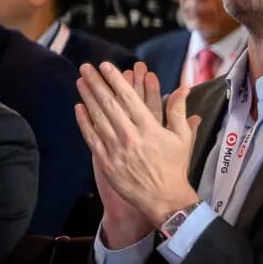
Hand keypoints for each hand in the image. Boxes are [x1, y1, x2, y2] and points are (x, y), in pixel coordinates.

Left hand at [74, 60, 201, 233]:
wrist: (163, 198)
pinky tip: (79, 108)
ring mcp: (115, 148)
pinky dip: (84, 122)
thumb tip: (183, 88)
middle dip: (96, 83)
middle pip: (109, 103)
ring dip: (87, 98)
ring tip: (80, 81)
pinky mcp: (106, 161)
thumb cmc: (175, 166)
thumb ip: (179, 112)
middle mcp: (130, 135)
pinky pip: (91, 137)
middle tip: (86, 67)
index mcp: (149, 128)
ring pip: (98, 117)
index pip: (128, 98)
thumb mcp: (183, 138)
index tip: (105, 66)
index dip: (115, 80)